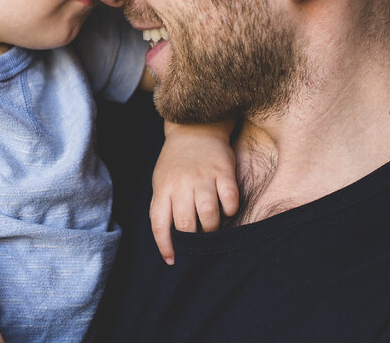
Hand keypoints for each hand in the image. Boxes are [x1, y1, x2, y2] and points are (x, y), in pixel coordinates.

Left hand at [149, 120, 239, 264]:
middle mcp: (181, 184)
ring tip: (213, 225)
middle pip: (186, 225)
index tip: (171, 260)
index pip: (159, 224)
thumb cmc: (176, 163)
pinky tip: (227, 207)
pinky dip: (230, 209)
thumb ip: (164, 206)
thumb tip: (170, 240)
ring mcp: (203, 177)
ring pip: (209, 216)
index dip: (165, 246)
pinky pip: (230, 200)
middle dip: (193, 239)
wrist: (194, 129)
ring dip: (213, 227)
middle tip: (199, 238)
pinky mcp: (223, 170)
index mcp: (163, 189)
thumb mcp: (162, 182)